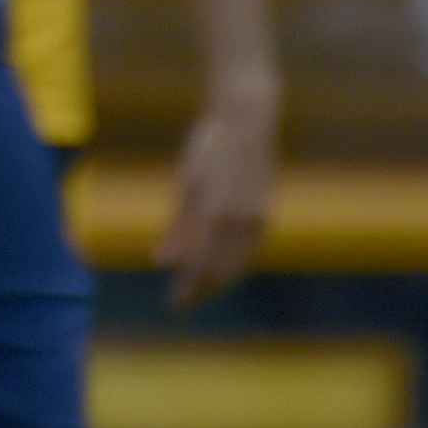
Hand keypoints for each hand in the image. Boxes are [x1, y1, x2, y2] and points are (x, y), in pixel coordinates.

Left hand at [158, 90, 276, 308]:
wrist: (247, 123)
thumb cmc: (207, 147)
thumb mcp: (185, 184)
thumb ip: (177, 227)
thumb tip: (160, 261)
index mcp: (215, 215)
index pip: (200, 268)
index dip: (187, 290)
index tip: (173, 305)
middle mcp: (240, 223)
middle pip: (221, 272)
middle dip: (202, 290)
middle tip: (182, 301)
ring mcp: (257, 219)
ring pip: (238, 265)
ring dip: (219, 280)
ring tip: (199, 287)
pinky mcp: (266, 214)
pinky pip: (250, 251)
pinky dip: (235, 264)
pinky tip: (222, 265)